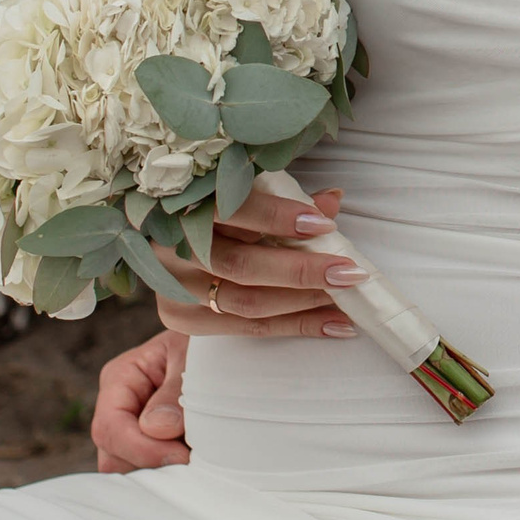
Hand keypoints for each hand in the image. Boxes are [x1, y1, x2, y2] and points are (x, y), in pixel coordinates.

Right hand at [91, 329, 190, 471]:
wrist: (225, 349)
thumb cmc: (204, 345)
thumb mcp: (192, 357)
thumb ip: (174, 392)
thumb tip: (156, 429)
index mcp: (120, 378)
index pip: (110, 427)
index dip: (141, 449)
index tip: (181, 455)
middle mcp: (118, 407)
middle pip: (113, 457)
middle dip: (151, 463)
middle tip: (194, 459)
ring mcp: (131, 430)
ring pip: (129, 470)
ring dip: (163, 470)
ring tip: (198, 454)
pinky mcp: (151, 446)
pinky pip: (150, 473)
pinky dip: (171, 473)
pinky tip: (196, 459)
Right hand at [150, 185, 361, 338]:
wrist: (169, 239)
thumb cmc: (215, 205)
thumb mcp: (243, 191)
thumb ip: (283, 196)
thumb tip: (332, 200)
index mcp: (185, 204)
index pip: (232, 211)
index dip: (277, 218)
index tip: (324, 224)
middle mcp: (174, 248)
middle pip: (241, 266)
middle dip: (301, 271)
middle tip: (349, 272)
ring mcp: (173, 287)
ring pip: (245, 302)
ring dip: (304, 303)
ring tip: (347, 301)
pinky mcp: (180, 317)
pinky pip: (248, 328)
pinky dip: (296, 326)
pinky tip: (335, 324)